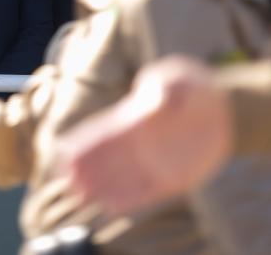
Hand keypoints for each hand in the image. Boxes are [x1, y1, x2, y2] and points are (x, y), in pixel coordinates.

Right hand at [56, 55, 232, 214]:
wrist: (221, 109)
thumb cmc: (192, 87)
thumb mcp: (177, 79)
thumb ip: (164, 87)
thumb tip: (157, 100)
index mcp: (131, 119)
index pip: (100, 134)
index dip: (81, 146)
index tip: (65, 158)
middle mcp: (138, 144)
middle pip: (105, 160)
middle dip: (87, 173)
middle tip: (71, 185)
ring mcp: (154, 162)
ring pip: (122, 178)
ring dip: (103, 189)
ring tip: (85, 199)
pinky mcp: (174, 177)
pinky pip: (148, 192)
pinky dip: (130, 199)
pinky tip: (112, 208)